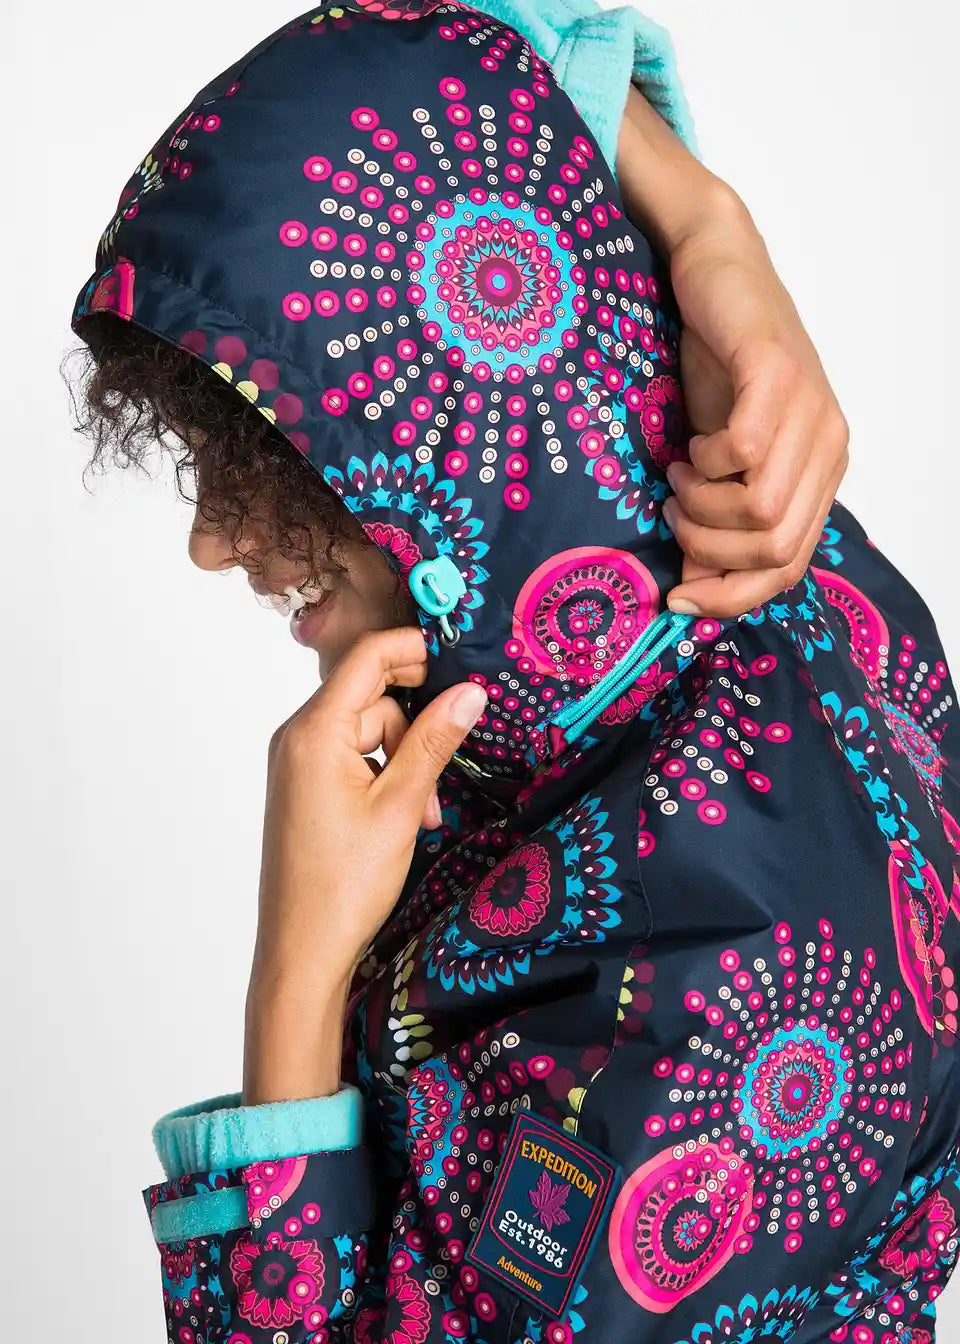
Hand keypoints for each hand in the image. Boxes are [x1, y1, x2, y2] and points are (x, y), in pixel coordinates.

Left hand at [245, 625, 486, 1029]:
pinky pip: (353, 757)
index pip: (366, 657)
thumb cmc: (344, 885)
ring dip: (405, 759)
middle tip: (444, 769)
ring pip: (368, 731)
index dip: (414, 650)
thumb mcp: (401, 807)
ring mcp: (297, 763)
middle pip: (372, 696)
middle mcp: (297, 737)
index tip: (459, 664)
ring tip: (424, 813)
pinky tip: (405, 816)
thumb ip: (434, 742)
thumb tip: (470, 691)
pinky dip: (384, 776)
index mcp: (313, 732)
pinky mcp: (304, 787)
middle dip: (415, 726)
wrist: (301, 952)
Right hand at [660, 205, 850, 618]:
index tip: (676, 597)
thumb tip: (691, 594)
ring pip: (763, 509)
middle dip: (708, 548)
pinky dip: (707, 460)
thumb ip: (713, 522)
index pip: (788, 569)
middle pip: (775, 549)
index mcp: (818, 474)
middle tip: (675, 510)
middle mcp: (827, 448)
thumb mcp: (711, 460)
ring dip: (703, 505)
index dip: (731, 596)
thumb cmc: (713, 366)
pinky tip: (692, 443)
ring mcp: (810, 411)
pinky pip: (747, 451)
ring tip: (679, 474)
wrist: (713, 271)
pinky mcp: (780, 375)